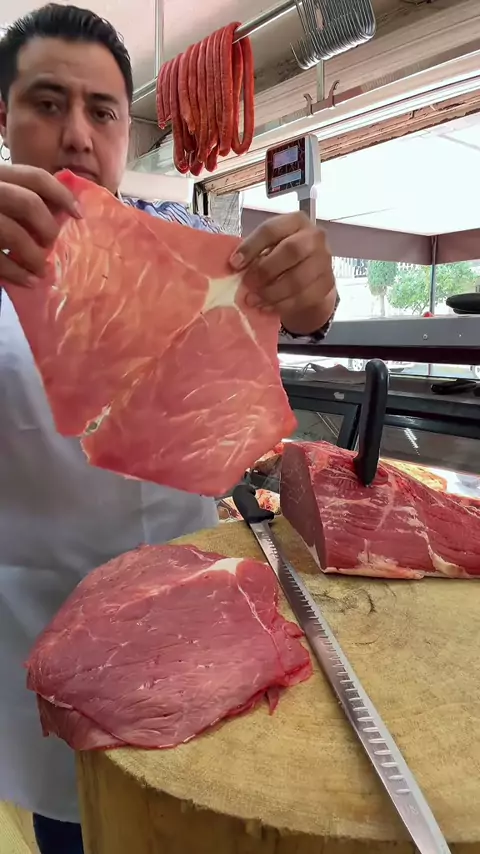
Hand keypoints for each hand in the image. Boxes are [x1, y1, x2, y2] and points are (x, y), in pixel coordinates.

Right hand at [0, 164, 81, 287]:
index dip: (62, 194)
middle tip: (51, 244)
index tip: (79, 214)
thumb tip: (60, 212)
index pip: (34, 176)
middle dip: (47, 228)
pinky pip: (0, 260)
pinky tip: (30, 281)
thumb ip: (19, 197)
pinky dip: (19, 273)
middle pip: (28, 203)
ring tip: (42, 269)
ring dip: (36, 256)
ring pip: (15, 233)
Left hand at [230, 211, 336, 334]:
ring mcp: (325, 262)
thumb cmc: (283, 256)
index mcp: (296, 221)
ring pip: (297, 279)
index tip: (234, 264)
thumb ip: (255, 253)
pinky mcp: (327, 285)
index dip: (251, 247)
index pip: (271, 230)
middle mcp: (315, 237)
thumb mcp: (270, 246)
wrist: (312, 275)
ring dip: (271, 292)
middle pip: (291, 251)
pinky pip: (303, 298)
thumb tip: (235, 267)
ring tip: (253, 300)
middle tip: (247, 284)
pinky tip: (267, 307)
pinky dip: (281, 305)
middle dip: (265, 270)